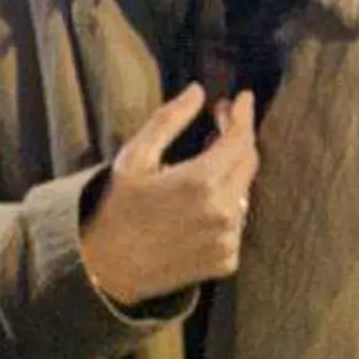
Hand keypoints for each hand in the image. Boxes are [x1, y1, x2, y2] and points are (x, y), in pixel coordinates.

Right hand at [80, 84, 259, 306]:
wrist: (110, 266)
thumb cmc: (119, 206)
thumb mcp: (135, 156)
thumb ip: (170, 120)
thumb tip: (198, 91)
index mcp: (201, 181)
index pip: (240, 139)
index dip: (243, 115)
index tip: (242, 98)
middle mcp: (223, 211)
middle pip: (248, 162)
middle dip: (238, 137)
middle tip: (219, 121)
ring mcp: (228, 238)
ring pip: (244, 192)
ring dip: (231, 172)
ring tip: (207, 160)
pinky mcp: (227, 259)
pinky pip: (237, 221)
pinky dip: (226, 205)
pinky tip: (201, 201)